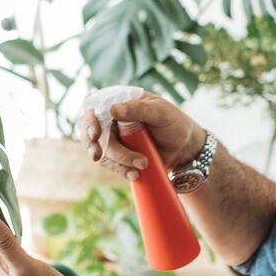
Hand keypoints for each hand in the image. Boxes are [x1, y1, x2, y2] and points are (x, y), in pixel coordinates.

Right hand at [81, 92, 204, 180]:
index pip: (94, 106)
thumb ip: (138, 109)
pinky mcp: (118, 155)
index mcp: (120, 101)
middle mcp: (112, 118)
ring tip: (141, 166)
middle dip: (94, 145)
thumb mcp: (160, 112)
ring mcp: (114, 137)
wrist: (185, 147)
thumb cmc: (174, 122)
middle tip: (98, 156)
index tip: (95, 135)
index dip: (89, 120)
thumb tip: (112, 109)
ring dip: (117, 161)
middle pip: (90, 131)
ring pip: (100, 151)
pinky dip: (121, 170)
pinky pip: (111, 164)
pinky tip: (134, 175)